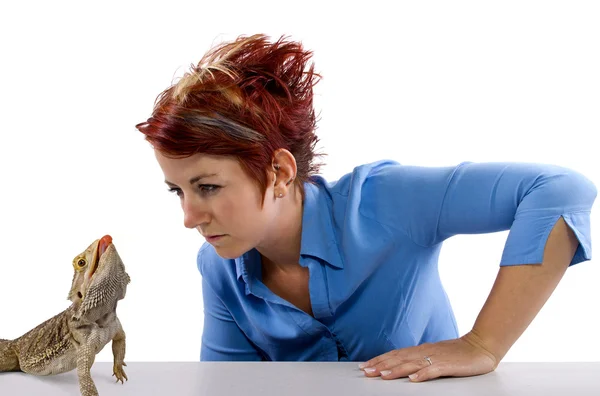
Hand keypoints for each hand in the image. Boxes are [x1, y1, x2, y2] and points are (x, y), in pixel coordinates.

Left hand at [359, 330, 498, 381]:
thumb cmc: (458, 353)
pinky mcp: (448, 365)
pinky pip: (434, 370)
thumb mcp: (434, 355)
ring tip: (382, 376)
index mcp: (421, 350)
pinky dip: (423, 374)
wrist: (481, 346)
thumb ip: (419, 360)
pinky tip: (413, 379)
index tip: (365, 366)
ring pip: (412, 364)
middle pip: (398, 359)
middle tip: (365, 372)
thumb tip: (403, 368)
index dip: (379, 360)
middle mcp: (425, 352)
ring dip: (396, 370)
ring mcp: (436, 358)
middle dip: (380, 365)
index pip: (395, 355)